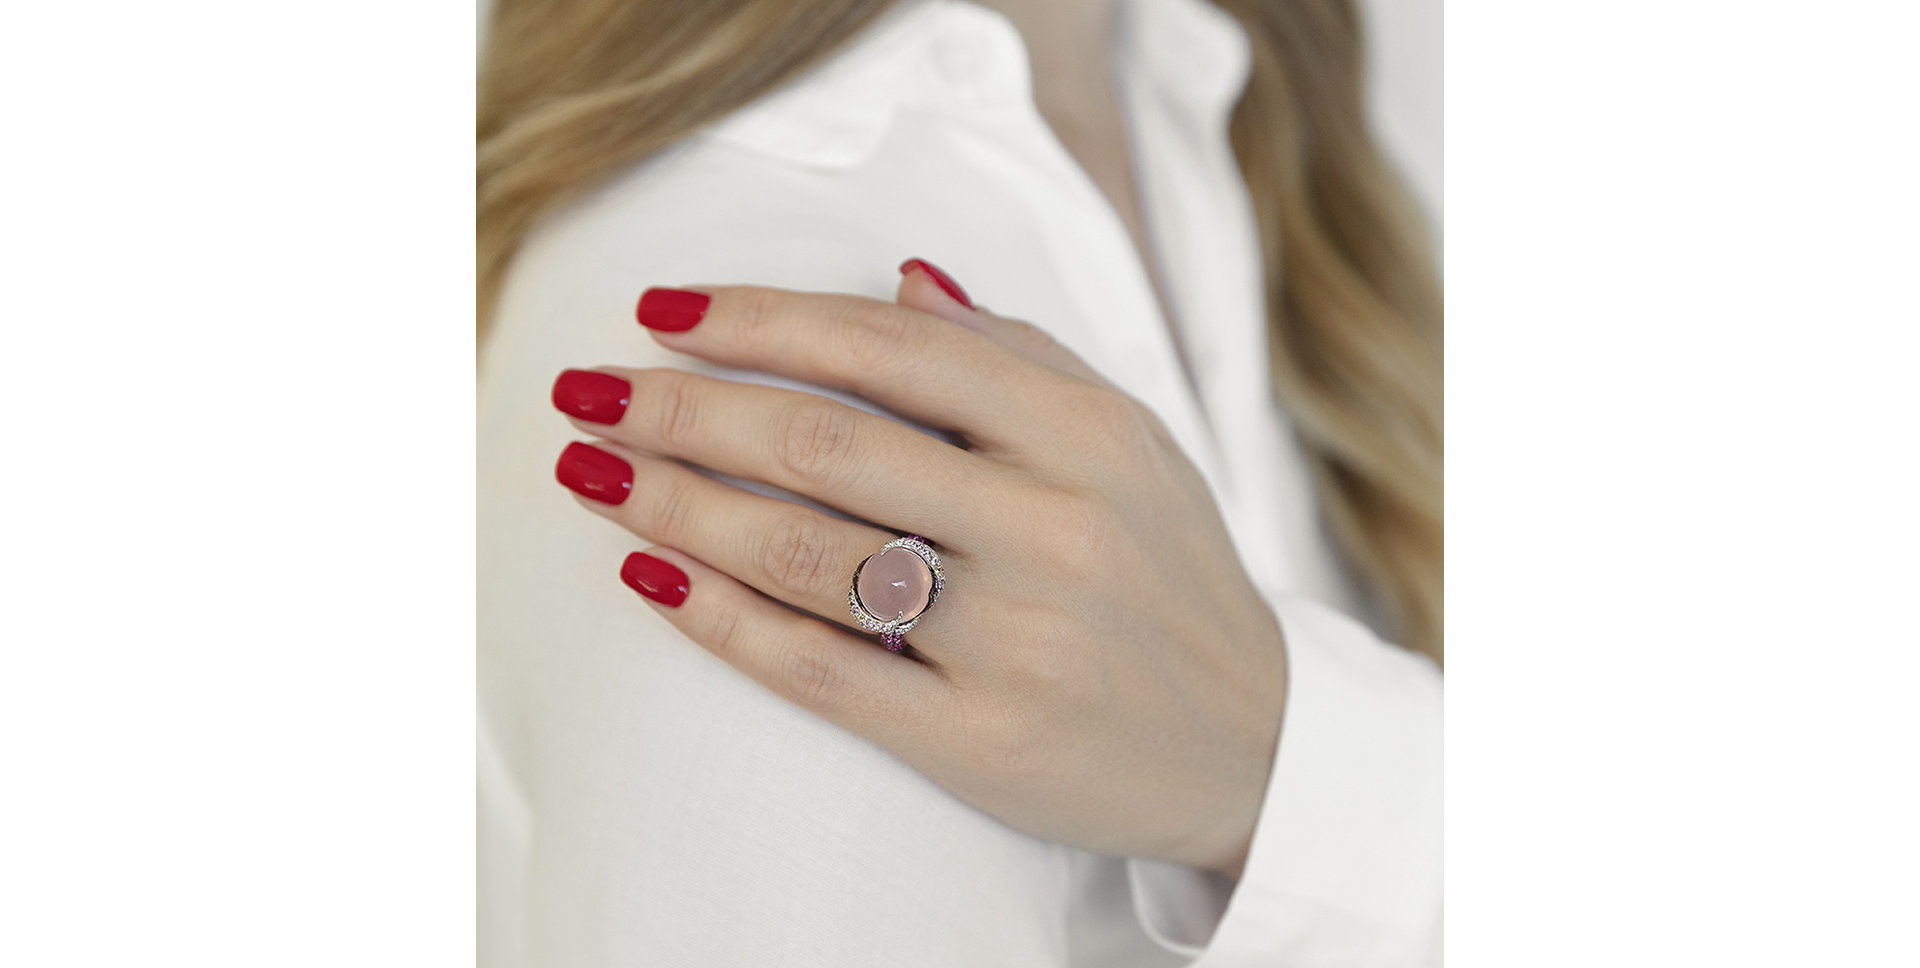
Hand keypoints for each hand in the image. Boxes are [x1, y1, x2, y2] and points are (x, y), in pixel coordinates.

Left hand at [549, 262, 1286, 877]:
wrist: (1253, 744)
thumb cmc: (1167, 571)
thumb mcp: (1126, 440)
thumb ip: (1014, 356)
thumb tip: (894, 284)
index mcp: (1083, 432)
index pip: (886, 349)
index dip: (759, 320)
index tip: (664, 307)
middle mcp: (1051, 526)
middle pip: (822, 443)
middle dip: (682, 407)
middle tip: (586, 389)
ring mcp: (1014, 638)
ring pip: (804, 552)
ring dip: (673, 504)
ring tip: (590, 470)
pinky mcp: (979, 737)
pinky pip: (822, 668)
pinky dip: (721, 619)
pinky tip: (649, 579)